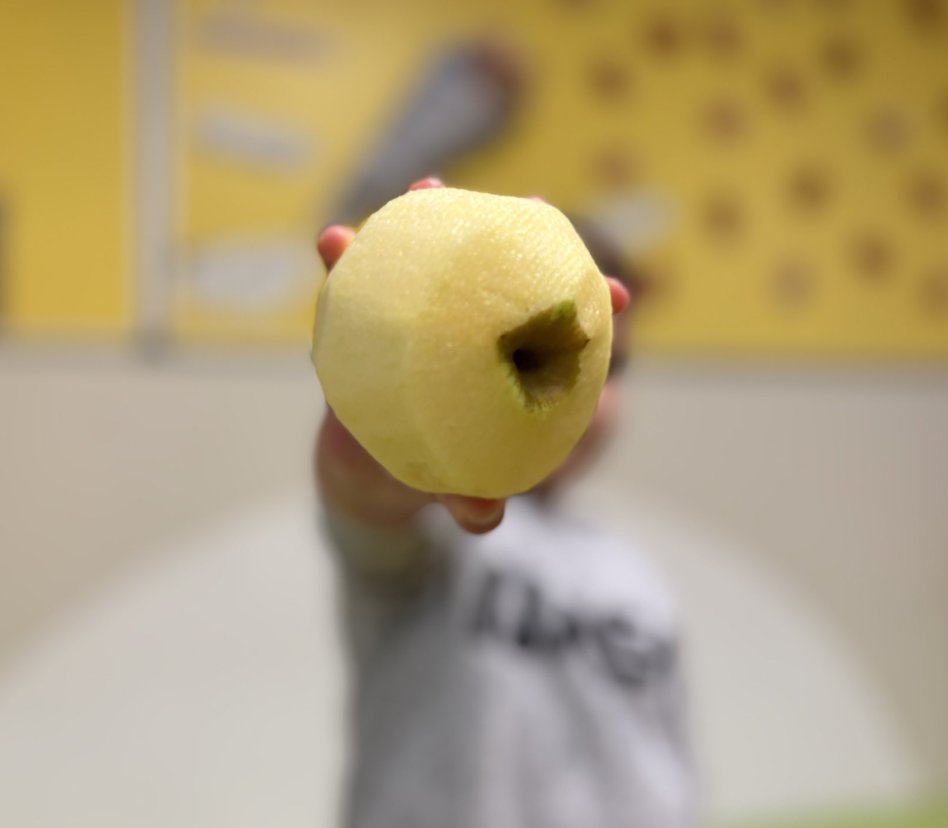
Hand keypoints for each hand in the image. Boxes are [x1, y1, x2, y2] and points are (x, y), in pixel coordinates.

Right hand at [314, 177, 630, 535]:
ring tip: (425, 188)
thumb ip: (470, 496)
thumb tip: (482, 518)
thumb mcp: (457, 482)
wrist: (375, 473)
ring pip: (427, 266)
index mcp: (502, 366)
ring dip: (425, 224)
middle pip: (496, 277)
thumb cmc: (437, 467)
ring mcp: (417, 323)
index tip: (618, 294)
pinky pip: (354, 290)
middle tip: (538, 201)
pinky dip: (341, 264)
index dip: (590, 307)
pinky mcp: (365, 328)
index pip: (557, 329)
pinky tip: (330, 240)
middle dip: (519, 239)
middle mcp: (464, 333)